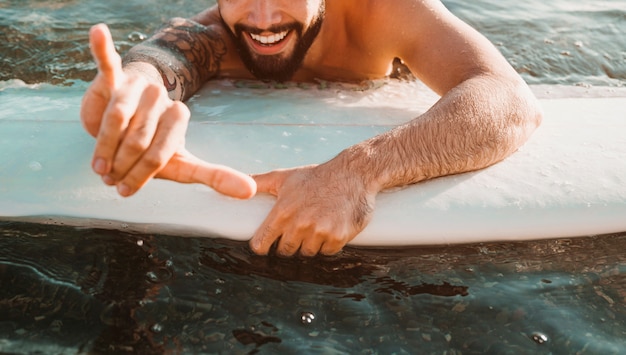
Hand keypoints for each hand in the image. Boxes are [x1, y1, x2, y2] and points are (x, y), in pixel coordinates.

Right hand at [80, 24, 254, 198]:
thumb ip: (215, 176)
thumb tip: (251, 191)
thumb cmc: (156, 148)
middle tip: (111, 179)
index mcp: (179, 117)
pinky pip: (108, 62)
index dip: (141, 175)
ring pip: (118, 118)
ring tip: (99, 166)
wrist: (131, 127)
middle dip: (123, 165)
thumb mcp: (185, 166)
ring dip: (105, 146)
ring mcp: (137, 88)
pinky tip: (98, 32)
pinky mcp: (113, 80)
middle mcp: (161, 98)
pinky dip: (102, 49)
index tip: (127, 190)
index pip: (160, 153)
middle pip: (138, 139)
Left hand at [250, 164, 375, 256]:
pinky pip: (327, 252)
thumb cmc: (316, 176)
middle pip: (285, 252)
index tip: (267, 245)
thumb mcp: (285, 177)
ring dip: (310, 244)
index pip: (261, 244)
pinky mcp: (338, 237)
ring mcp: (319, 232)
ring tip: (316, 226)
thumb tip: (236, 185)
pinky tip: (331, 228)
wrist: (353, 174)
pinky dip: (328, 244)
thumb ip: (258, 182)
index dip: (263, 246)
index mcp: (282, 212)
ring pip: (307, 253)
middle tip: (299, 229)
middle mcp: (299, 224)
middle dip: (290, 244)